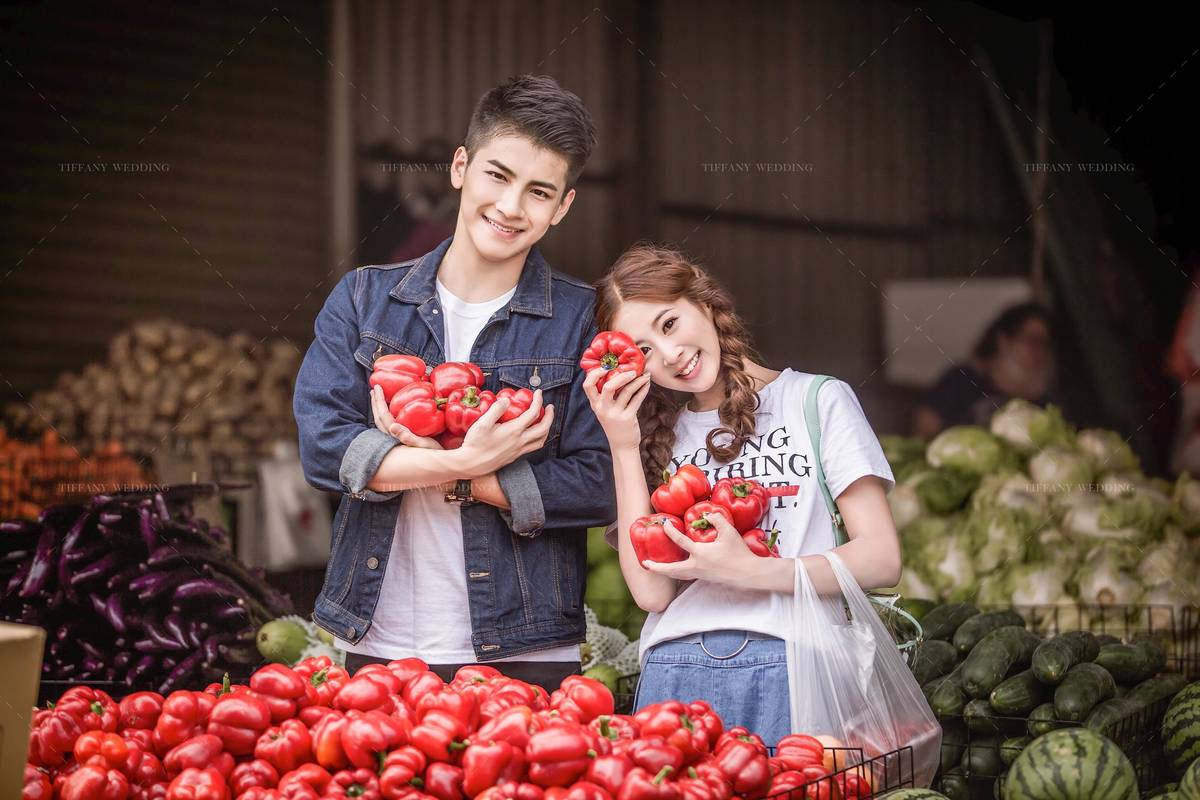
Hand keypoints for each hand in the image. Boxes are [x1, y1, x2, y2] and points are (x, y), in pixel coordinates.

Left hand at [371, 385, 443, 448]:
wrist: (440, 462)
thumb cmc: (433, 453)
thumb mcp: (423, 445)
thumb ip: (408, 437)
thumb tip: (392, 427)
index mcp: (396, 436)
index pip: (383, 415)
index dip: (379, 401)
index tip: (377, 387)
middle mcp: (394, 437)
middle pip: (379, 418)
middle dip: (375, 403)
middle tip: (374, 389)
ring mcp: (397, 438)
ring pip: (382, 421)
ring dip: (379, 408)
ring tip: (378, 398)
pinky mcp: (403, 438)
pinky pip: (389, 424)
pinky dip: (386, 415)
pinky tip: (392, 411)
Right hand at [455, 390, 555, 477]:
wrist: (470, 464)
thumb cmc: (475, 444)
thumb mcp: (482, 423)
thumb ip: (496, 410)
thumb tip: (507, 400)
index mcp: (514, 431)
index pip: (533, 413)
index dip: (538, 401)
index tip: (538, 393)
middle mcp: (520, 441)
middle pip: (543, 428)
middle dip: (550, 416)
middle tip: (550, 407)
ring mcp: (518, 450)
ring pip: (541, 440)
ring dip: (546, 428)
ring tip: (545, 420)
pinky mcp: (515, 456)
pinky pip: (533, 447)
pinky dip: (538, 438)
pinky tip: (532, 434)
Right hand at [581, 367, 650, 450]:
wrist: (622, 445)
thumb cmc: (614, 423)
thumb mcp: (605, 410)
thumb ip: (606, 395)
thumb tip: (616, 372)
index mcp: (595, 404)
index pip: (587, 386)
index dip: (595, 374)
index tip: (606, 367)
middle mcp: (603, 408)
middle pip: (608, 386)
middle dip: (622, 375)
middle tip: (632, 370)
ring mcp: (615, 414)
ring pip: (627, 391)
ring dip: (638, 380)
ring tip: (645, 375)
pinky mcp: (628, 418)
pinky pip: (637, 399)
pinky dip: (643, 389)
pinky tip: (646, 384)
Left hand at [642, 511, 760, 585]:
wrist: (749, 574)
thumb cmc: (739, 553)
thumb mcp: (729, 532)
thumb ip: (717, 519)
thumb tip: (707, 514)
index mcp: (700, 553)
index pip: (680, 541)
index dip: (670, 531)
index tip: (664, 524)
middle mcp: (697, 566)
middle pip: (672, 569)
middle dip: (657, 567)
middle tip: (645, 563)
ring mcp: (701, 574)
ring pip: (679, 575)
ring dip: (667, 572)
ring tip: (657, 569)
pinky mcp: (706, 578)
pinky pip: (687, 576)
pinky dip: (679, 573)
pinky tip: (679, 568)